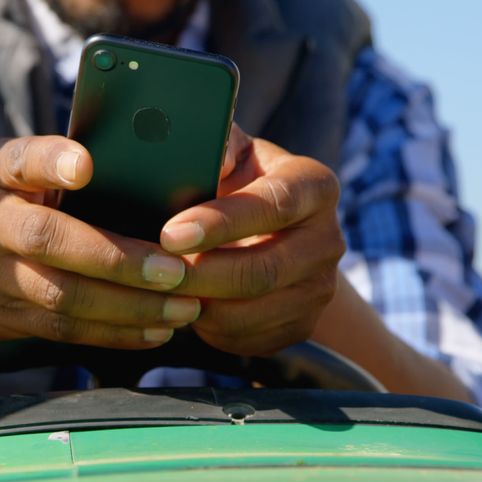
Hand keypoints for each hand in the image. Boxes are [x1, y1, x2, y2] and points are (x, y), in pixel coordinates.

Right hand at [0, 135, 202, 347]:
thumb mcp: (1, 168)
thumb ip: (51, 164)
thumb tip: (144, 162)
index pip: (19, 159)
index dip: (51, 161)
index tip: (86, 165)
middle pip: (49, 239)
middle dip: (116, 258)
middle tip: (175, 268)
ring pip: (63, 296)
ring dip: (128, 306)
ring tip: (183, 305)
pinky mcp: (7, 317)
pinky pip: (64, 330)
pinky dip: (113, 333)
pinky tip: (157, 330)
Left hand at [159, 125, 345, 355]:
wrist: (267, 233)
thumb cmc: (235, 182)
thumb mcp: (232, 153)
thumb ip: (222, 143)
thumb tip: (215, 153)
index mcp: (314, 186)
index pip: (274, 205)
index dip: (221, 222)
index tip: (171, 233)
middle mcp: (328, 239)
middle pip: (263, 270)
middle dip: (201, 274)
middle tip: (153, 271)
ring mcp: (320, 288)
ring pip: (252, 311)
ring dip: (200, 304)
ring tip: (160, 289)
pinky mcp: (301, 325)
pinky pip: (249, 337)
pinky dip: (208, 329)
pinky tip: (182, 307)